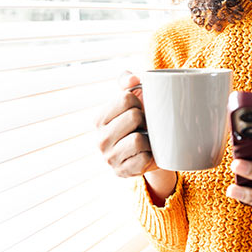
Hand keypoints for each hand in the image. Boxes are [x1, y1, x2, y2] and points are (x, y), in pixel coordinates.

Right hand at [94, 71, 175, 202]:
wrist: (152, 151)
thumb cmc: (141, 121)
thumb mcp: (133, 97)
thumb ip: (128, 80)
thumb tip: (134, 78)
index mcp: (99, 119)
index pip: (125, 99)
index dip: (138, 102)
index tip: (137, 110)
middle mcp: (100, 139)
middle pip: (133, 116)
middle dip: (144, 119)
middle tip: (142, 126)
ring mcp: (110, 158)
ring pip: (138, 139)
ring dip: (148, 139)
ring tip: (144, 140)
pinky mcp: (123, 172)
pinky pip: (144, 158)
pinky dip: (150, 155)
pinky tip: (145, 154)